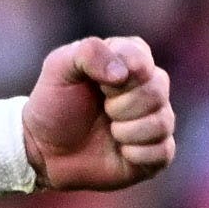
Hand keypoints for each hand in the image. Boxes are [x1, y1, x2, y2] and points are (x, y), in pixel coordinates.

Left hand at [23, 36, 176, 192]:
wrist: (45, 150)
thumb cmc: (54, 104)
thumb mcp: (58, 67)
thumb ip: (88, 53)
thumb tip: (122, 73)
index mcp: (131, 58)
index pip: (143, 61)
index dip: (118, 79)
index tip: (98, 86)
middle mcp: (150, 86)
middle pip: (157, 91)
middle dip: (121, 106)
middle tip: (102, 111)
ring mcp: (156, 119)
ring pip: (162, 122)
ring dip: (127, 131)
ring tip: (108, 131)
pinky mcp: (156, 151)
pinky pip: (164, 151)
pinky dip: (136, 154)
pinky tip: (120, 152)